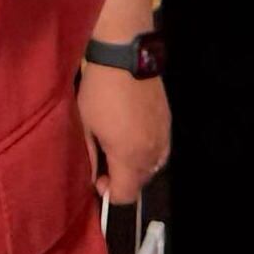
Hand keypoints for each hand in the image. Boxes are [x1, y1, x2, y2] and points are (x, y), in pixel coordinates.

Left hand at [77, 58, 169, 205]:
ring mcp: (164, 138)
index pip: (126, 195)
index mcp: (130, 158)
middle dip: (123, 180)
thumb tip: (91, 178)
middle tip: (104, 162)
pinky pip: (160, 150)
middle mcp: (152, 154)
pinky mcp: (168, 123)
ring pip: (152, 167)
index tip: (97, 178)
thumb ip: (90, 157)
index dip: (110, 193)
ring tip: (118, 148)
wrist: (124, 59)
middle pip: (140, 183)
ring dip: (136, 166)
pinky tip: (133, 136)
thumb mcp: (86, 126)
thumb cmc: (98, 92)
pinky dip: (147, 151)